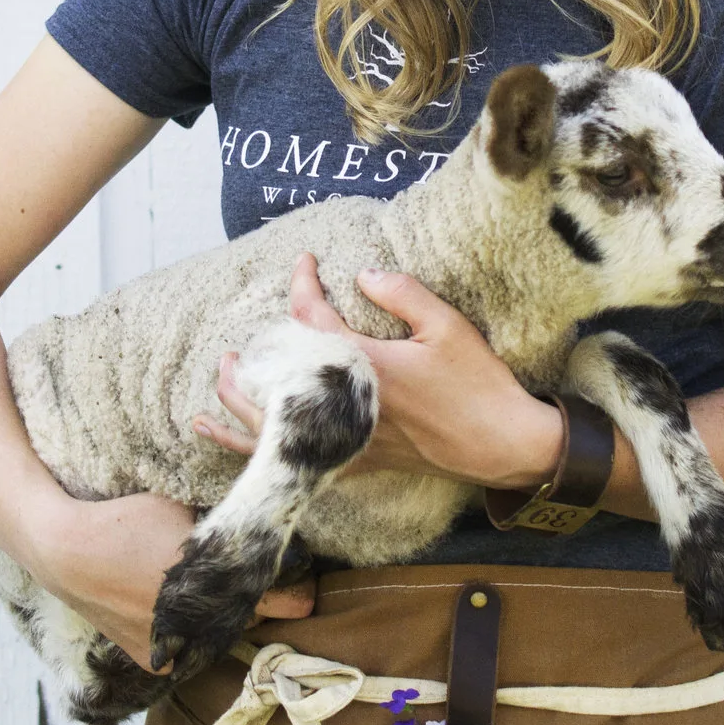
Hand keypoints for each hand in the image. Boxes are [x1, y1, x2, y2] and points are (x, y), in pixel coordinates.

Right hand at [29, 492, 313, 670]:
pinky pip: (189, 651)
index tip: (299, 576)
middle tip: (251, 575)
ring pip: (221, 637)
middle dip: (257, 599)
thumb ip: (227, 530)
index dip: (298, 588)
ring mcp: (181, 649)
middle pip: (253, 619)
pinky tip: (179, 610)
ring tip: (206, 589)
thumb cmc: (131, 522)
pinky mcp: (155, 660)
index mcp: (223, 590)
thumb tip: (261, 527)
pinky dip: (190, 633)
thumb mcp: (187, 513)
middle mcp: (206, 628)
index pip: (288, 601)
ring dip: (222, 617)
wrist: (68, 553)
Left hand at [191, 253, 564, 490]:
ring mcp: (344, 439)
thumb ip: (403, 293)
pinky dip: (249, 445)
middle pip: (276, 375)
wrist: (501, 446)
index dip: (303, 285)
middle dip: (256, 348)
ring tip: (222, 372)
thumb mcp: (448, 327)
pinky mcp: (351, 462)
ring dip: (237, 396)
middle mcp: (345, 406)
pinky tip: (223, 433)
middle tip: (250, 328)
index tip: (304, 262)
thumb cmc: (478, 385)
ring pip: (269, 423)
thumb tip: (362, 274)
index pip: (314, 320)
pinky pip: (288, 458)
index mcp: (367, 367)